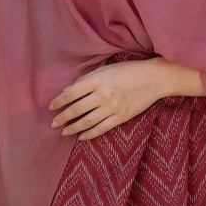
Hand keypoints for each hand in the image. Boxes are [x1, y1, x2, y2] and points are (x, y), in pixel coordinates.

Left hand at [48, 59, 166, 140]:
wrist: (154, 78)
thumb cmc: (129, 70)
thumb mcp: (106, 69)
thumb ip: (86, 79)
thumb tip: (67, 90)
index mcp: (97, 80)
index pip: (71, 93)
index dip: (58, 101)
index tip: (51, 107)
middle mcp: (102, 94)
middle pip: (76, 109)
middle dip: (62, 117)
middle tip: (53, 123)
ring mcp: (112, 107)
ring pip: (87, 121)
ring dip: (73, 128)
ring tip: (64, 131)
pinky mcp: (121, 117)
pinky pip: (101, 128)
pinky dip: (89, 134)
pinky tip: (81, 137)